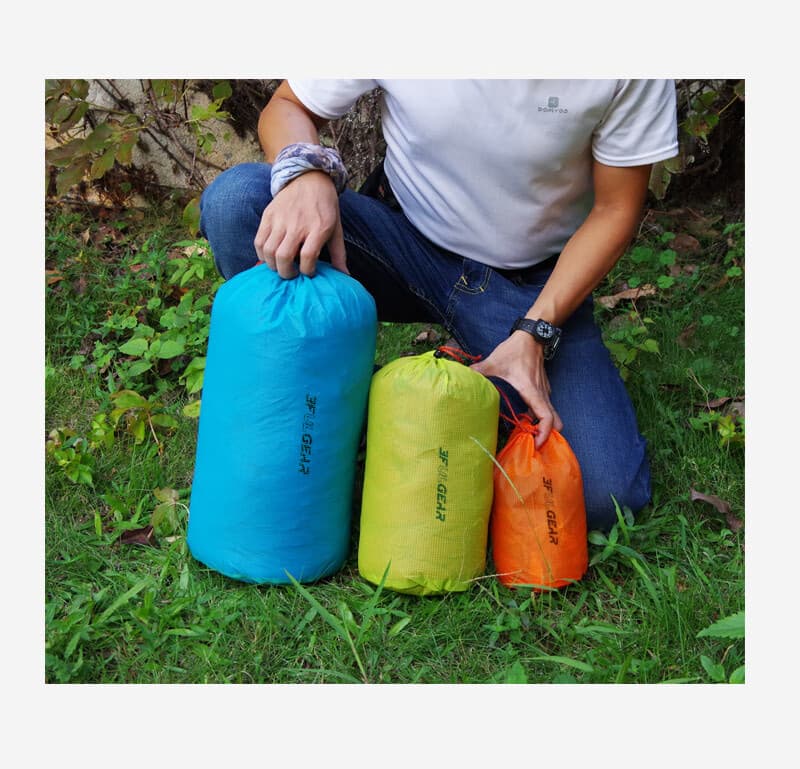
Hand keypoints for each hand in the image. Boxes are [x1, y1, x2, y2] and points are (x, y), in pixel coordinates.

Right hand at [254, 171, 347, 278]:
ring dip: (273, 265)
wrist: (310, 178)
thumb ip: (339, 254)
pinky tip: (270, 257)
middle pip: (284, 257)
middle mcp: (298, 224)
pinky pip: (258, 241)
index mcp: (318, 227)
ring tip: (281, 266)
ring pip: (269, 251)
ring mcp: (281, 219)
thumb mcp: (336, 229)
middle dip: (286, 273)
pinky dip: (261, 254)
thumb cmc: (325, 208)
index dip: (307, 271)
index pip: (308, 256)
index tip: (309, 273)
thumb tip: (344, 276)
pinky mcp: (268, 215)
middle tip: (292, 274)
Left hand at [471, 331, 562, 448]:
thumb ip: (479, 371)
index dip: (545, 433)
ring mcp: (544, 392)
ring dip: (542, 427)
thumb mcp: (494, 361)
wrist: (532, 336)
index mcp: (531, 391)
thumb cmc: (515, 350)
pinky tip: (525, 418)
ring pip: (551, 415)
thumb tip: (463, 378)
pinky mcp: (542, 389)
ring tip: (526, 435)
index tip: (536, 444)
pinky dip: (539, 417)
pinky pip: (545, 408)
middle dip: (547, 435)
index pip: (546, 417)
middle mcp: (541, 394)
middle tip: (531, 443)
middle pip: (555, 421)